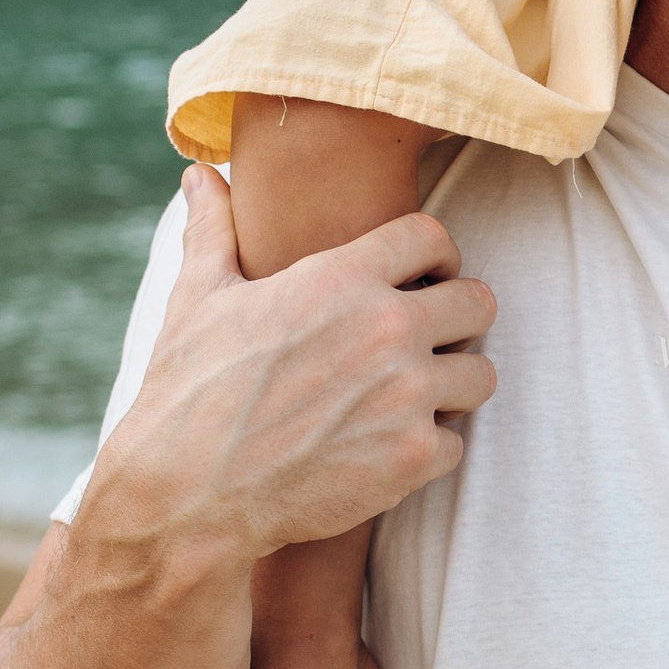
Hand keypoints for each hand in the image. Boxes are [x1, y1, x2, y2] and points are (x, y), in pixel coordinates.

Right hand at [89, 165, 499, 570]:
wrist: (186, 495)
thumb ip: (213, 230)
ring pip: (482, 375)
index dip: (433, 256)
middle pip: (479, 302)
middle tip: (426, 343)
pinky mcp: (412, 458)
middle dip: (457, 320)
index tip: (422, 279)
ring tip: (410, 398)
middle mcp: (386, 328)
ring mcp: (405, 395)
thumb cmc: (187, 392)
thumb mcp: (197, 298)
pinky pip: (456, 445)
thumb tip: (200, 173)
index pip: (432, 236)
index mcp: (340, 278)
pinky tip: (385, 451)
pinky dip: (426, 452)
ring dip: (452, 387)